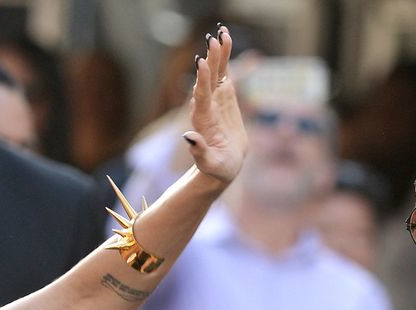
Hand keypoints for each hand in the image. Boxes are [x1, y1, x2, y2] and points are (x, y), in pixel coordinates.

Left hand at [183, 26, 246, 186]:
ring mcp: (215, 99)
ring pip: (216, 72)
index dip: (202, 80)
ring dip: (218, 54)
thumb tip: (188, 137)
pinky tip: (226, 38)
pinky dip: (226, 57)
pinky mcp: (224, 96)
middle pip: (208, 79)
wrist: (221, 165)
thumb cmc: (216, 169)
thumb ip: (199, 152)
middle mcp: (206, 106)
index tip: (202, 62)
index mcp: (203, 121)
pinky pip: (225, 73)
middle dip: (211, 60)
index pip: (201, 97)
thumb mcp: (209, 164)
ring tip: (221, 33)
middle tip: (213, 40)